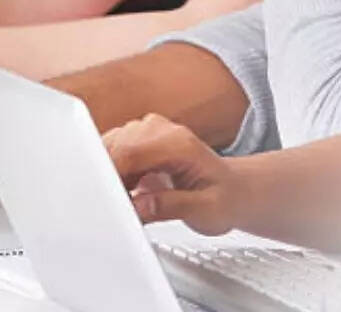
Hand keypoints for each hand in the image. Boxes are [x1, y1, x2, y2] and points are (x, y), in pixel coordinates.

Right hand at [103, 114, 246, 236]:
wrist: (233, 189)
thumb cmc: (225, 198)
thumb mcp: (206, 211)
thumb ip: (172, 206)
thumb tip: (139, 206)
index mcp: (179, 143)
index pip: (131, 152)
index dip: (112, 175)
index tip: (107, 199)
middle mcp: (159, 129)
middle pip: (114, 147)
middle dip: (108, 178)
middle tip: (116, 207)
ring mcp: (146, 130)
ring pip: (107, 147)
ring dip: (108, 175)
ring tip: (127, 199)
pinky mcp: (136, 137)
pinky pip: (111, 150)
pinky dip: (111, 172)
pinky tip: (126, 189)